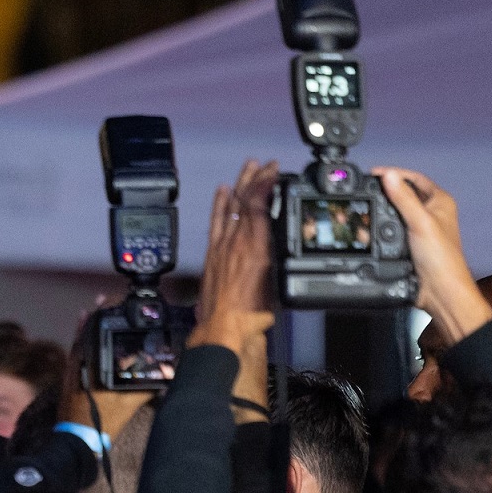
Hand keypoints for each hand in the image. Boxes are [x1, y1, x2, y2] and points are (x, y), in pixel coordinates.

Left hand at [191, 159, 278, 354]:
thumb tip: (279, 239)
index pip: (259, 202)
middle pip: (244, 200)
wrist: (225, 328)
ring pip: (230, 207)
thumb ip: (278, 255)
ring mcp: (222, 246)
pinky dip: (220, 204)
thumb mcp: (277, 280)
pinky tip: (222, 192)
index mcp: (256, 245)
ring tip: (246, 169)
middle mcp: (237, 241)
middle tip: (262, 164)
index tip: (274, 169)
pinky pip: (216, 222)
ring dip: (239, 186)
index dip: (265, 182)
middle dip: (254, 178)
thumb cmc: (252, 313)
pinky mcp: (212, 255)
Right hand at [373, 167, 491, 349]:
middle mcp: (431, 213)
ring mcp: (420, 229)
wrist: (438, 291)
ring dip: (380, 212)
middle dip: (385, 193)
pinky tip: (368, 230)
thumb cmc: (441, 258)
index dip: (395, 174)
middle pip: (404, 195)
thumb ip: (403, 198)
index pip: (415, 179)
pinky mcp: (410, 245)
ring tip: (364, 209)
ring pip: (395, 214)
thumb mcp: (420, 222)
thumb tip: (389, 176)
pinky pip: (390, 231)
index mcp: (440, 202)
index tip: (374, 174)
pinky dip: (379, 229)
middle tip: (365, 191)